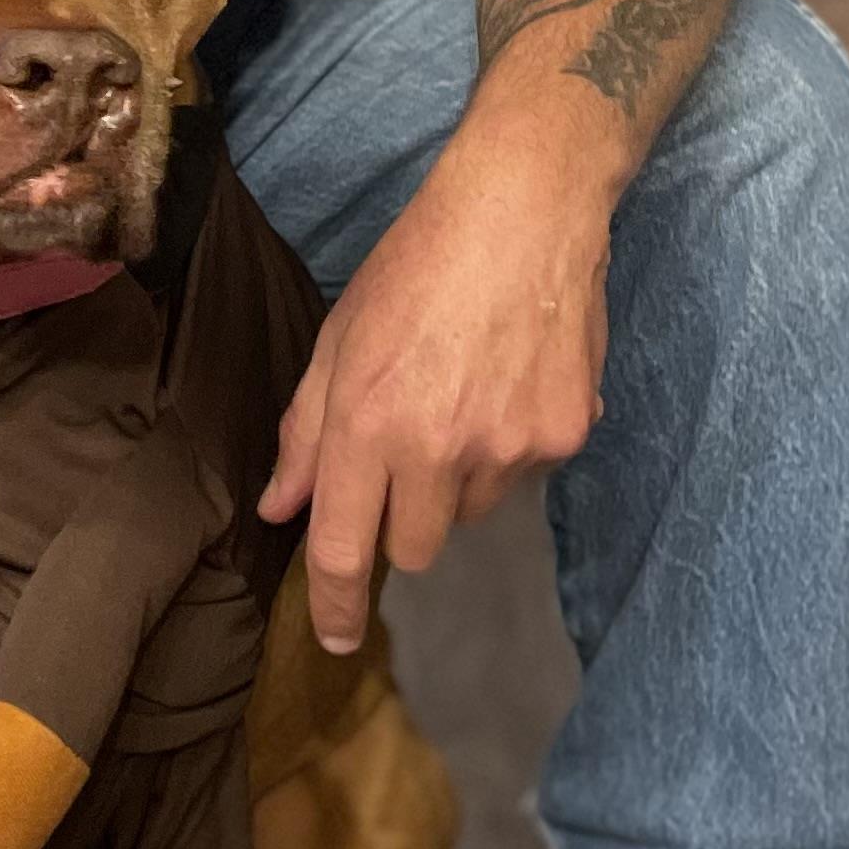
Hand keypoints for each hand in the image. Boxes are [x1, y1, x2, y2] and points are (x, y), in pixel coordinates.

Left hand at [259, 97, 615, 653]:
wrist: (525, 208)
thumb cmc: (416, 264)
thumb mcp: (340, 340)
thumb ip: (307, 435)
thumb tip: (282, 508)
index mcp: (369, 426)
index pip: (346, 550)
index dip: (337, 606)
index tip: (336, 639)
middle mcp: (440, 449)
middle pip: (417, 547)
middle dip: (404, 519)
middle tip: (409, 449)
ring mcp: (510, 447)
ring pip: (473, 510)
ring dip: (460, 478)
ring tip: (465, 394)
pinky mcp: (565, 434)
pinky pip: (526, 474)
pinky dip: (513, 445)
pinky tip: (510, 380)